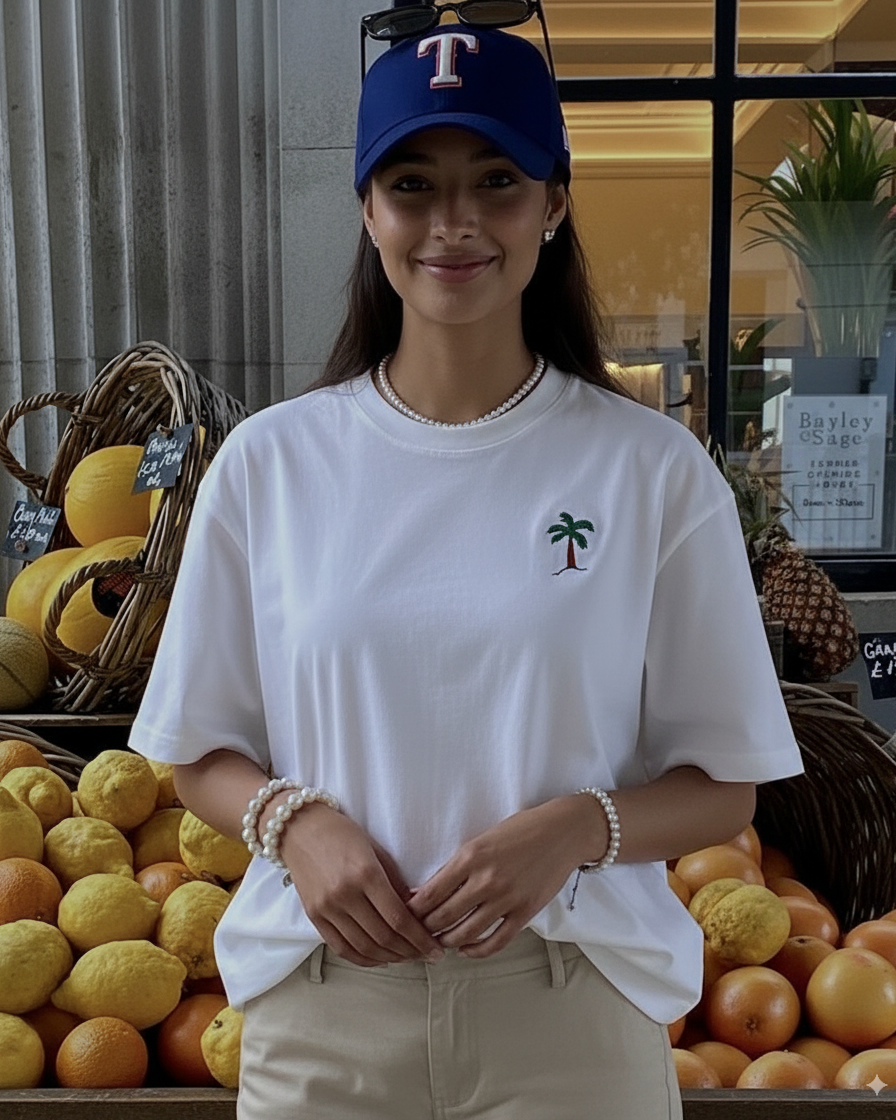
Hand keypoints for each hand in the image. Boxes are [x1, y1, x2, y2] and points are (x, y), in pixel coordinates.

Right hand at [280, 803, 443, 966]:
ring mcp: (327, 908)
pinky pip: (341, 948)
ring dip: (390, 958)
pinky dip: (363, 959)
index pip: (399, 918)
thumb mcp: (376, 851)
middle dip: (410, 952)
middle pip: (383, 937)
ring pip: (364, 947)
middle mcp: (345, 894)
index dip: (420, 939)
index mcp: (365, 874)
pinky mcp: (314, 917)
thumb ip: (396, 883)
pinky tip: (380, 958)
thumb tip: (417, 912)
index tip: (436, 949)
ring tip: (407, 958)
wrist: (300, 829)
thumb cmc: (342, 833)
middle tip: (425, 955)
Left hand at [407, 796, 600, 958]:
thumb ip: (455, 866)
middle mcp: (486, 879)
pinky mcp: (525, 913)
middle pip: (443, 917)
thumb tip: (425, 892)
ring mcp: (506, 898)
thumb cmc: (520, 830)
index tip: (404, 916)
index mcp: (470, 856)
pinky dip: (476, 951)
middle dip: (425, 929)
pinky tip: (466, 950)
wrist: (562, 832)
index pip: (430, 893)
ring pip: (466, 933)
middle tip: (417, 934)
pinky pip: (495, 942)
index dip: (412, 910)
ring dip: (447, 942)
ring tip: (439, 942)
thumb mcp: (481, 840)